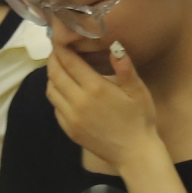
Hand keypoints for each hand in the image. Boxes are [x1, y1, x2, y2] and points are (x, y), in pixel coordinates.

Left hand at [44, 37, 161, 172]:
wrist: (134, 153)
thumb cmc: (140, 119)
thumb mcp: (138, 91)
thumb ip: (125, 68)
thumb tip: (115, 45)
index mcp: (95, 88)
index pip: (69, 62)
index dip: (61, 48)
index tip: (59, 39)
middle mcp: (78, 101)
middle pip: (55, 74)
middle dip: (53, 59)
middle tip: (56, 51)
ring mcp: (71, 117)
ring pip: (51, 91)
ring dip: (52, 77)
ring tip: (59, 68)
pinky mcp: (69, 130)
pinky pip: (55, 107)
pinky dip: (56, 95)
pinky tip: (64, 91)